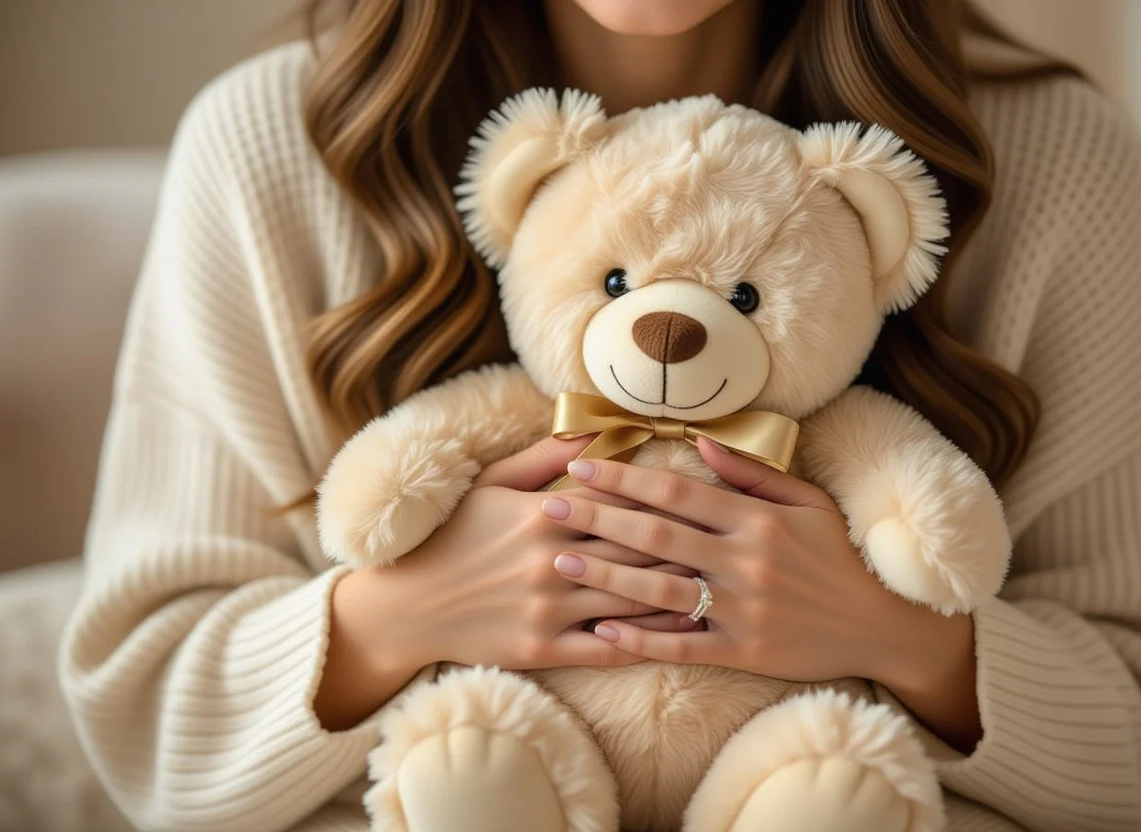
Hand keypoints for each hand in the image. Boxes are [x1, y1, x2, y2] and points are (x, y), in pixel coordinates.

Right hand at [315, 436, 694, 729]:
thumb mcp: (492, 483)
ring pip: (633, 597)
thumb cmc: (454, 535)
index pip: (621, 502)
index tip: (707, 495)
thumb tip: (595, 429)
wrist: (407, 604)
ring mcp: (549, 607)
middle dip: (689, 543)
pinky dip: (650, 641)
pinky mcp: (543, 648)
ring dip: (683, 591)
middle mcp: (551, 559)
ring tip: (725, 583)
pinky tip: (683, 634)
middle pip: (638, 548)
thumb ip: (546, 456)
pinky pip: (610, 647)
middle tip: (733, 538)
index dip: (668, 499)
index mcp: (542, 513)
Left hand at [539, 438, 975, 692]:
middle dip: (598, 518)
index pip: (676, 492)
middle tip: (548, 506)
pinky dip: (642, 639)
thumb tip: (701, 440)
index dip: (624, 478)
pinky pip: (683, 646)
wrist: (881, 622)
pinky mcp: (744, 651)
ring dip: (606, 575)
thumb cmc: (839, 555)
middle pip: (657, 535)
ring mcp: (742, 608)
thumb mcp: (807, 502)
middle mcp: (744, 560)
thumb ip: (752, 474)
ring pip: (660, 589)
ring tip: (560, 559)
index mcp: (755, 519)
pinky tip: (603, 629)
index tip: (580, 465)